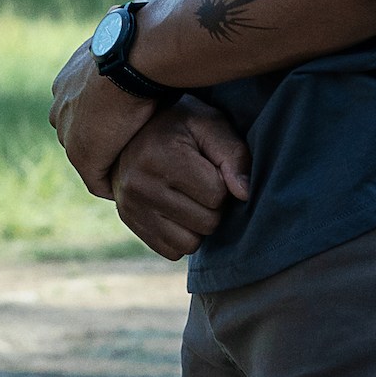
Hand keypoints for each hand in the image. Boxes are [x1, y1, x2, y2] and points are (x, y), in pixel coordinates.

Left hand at [49, 41, 156, 199]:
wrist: (131, 58)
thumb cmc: (138, 45)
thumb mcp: (125, 44)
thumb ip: (122, 51)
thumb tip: (129, 30)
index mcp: (68, 80)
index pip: (83, 107)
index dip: (106, 118)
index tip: (130, 123)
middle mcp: (59, 105)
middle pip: (82, 133)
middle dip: (105, 142)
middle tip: (136, 148)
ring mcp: (68, 132)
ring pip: (90, 156)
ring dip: (112, 162)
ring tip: (141, 167)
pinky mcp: (82, 155)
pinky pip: (97, 180)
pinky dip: (115, 184)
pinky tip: (139, 183)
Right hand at [113, 102, 250, 259]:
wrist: (131, 134)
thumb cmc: (179, 128)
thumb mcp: (209, 124)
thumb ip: (233, 154)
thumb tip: (244, 193)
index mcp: (160, 156)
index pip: (216, 194)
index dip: (223, 181)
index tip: (210, 167)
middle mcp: (140, 185)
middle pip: (207, 222)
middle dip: (213, 205)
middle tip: (201, 183)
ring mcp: (131, 208)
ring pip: (191, 243)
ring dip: (199, 224)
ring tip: (189, 197)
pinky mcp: (130, 223)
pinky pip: (173, 251)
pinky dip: (181, 236)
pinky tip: (176, 211)